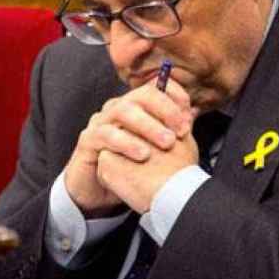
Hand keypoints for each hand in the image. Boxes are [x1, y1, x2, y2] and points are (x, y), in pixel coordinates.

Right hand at [63, 77, 196, 215]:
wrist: (96, 191)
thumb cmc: (127, 167)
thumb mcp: (153, 149)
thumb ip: (169, 131)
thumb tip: (191, 115)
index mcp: (133, 106)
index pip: (154, 88)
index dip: (174, 96)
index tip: (190, 113)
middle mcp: (116, 109)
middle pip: (141, 95)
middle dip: (165, 109)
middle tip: (182, 129)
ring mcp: (100, 122)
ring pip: (123, 111)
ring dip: (148, 125)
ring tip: (167, 143)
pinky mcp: (87, 140)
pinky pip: (106, 135)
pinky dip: (126, 143)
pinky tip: (142, 154)